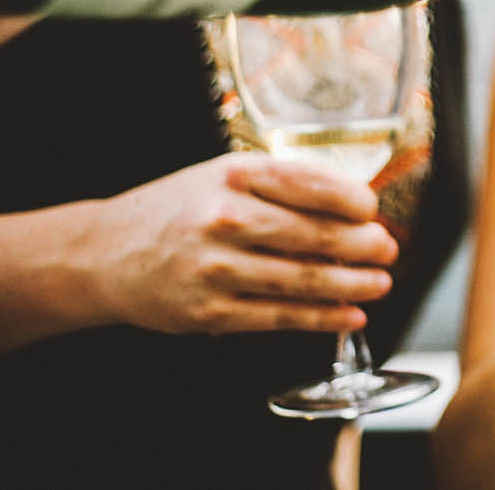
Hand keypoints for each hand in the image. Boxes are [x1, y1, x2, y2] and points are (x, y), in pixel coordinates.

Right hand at [86, 154, 398, 334]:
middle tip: (389, 249)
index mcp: (236, 175)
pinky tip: (349, 316)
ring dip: (353, 284)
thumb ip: (283, 184)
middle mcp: (227, 218)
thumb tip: (354, 202)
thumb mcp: (225, 175)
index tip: (373, 210)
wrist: (105, 253)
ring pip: (304, 280)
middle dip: (364, 245)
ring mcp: (217, 268)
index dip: (355, 201)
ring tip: (380, 283)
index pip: (313, 184)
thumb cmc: (178, 209)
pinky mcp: (211, 312)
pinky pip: (280, 317)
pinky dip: (323, 319)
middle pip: (316, 234)